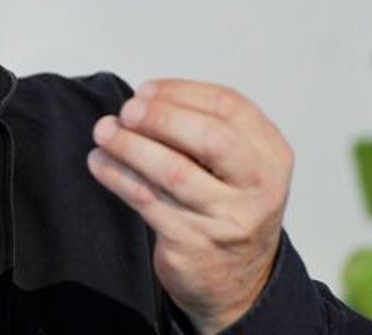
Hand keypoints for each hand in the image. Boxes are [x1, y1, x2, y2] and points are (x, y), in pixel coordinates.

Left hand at [87, 80, 292, 333]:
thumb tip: (143, 100)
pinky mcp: (192, 242)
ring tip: (104, 132)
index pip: (229, 107)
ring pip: (172, 171)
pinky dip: (117, 175)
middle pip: (210, 138)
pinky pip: (146, 199)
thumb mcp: (237, 164)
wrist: (237, 280)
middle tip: (127, 111)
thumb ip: (203, 127)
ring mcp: (227, 218)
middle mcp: (258, 187)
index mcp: (270, 154)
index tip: (145, 90)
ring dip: (129, 146)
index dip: (180, 92)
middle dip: (161, 118)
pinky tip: (100, 162)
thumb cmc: (227, 206)